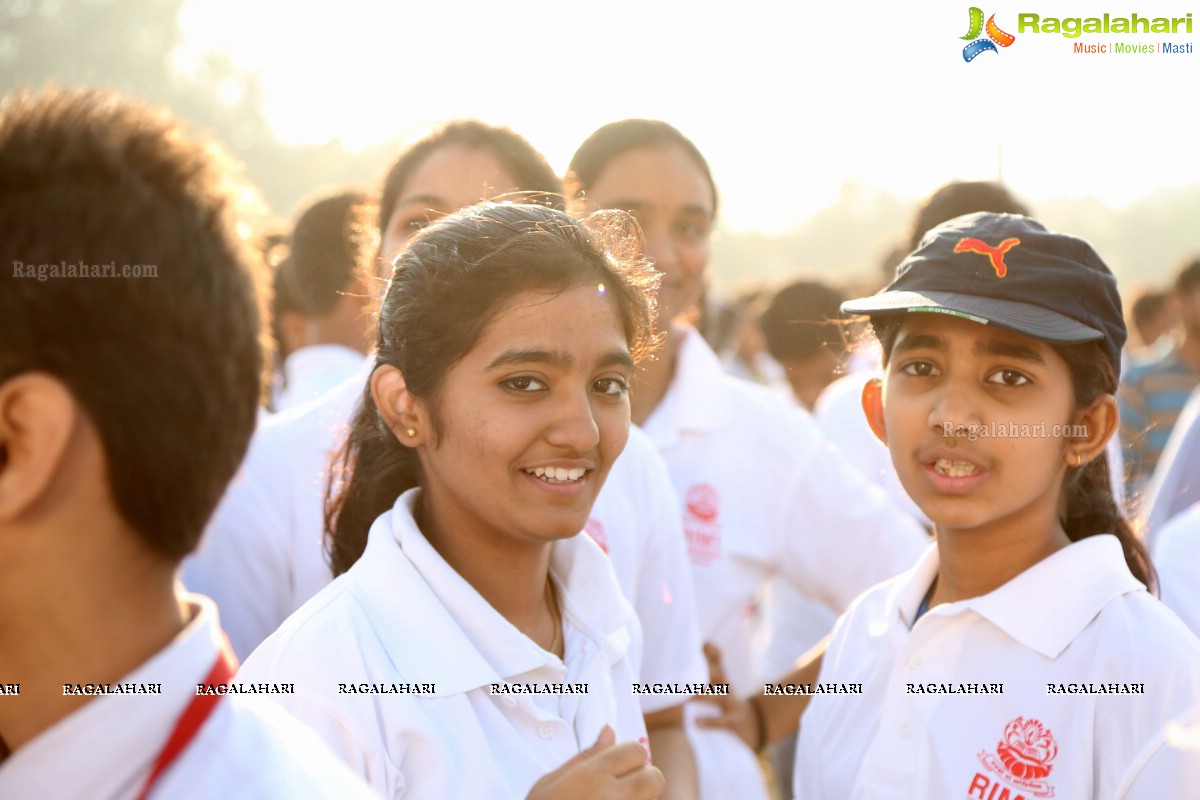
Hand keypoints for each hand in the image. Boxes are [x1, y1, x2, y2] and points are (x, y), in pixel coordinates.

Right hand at [526, 725, 665, 799]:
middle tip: (621, 789)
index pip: (636, 750)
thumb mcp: (549, 783)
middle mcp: (612, 797)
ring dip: (639, 799)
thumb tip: (610, 731)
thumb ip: (585, 756)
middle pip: (654, 777)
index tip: (617, 767)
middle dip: (643, 779)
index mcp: (591, 776)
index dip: (629, 756)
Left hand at [692, 642, 761, 749]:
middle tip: (683, 672)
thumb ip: (706, 670)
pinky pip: (722, 722)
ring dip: (703, 697)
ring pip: (718, 697)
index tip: (701, 644)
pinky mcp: (733, 722)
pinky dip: (709, 722)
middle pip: (718, 675)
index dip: (710, 651)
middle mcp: (727, 688)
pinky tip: (696, 722)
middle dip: (703, 671)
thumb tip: (694, 650)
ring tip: (688, 697)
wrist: (755, 723)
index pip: (717, 660)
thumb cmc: (727, 701)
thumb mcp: (719, 684)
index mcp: (722, 678)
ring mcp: (731, 704)